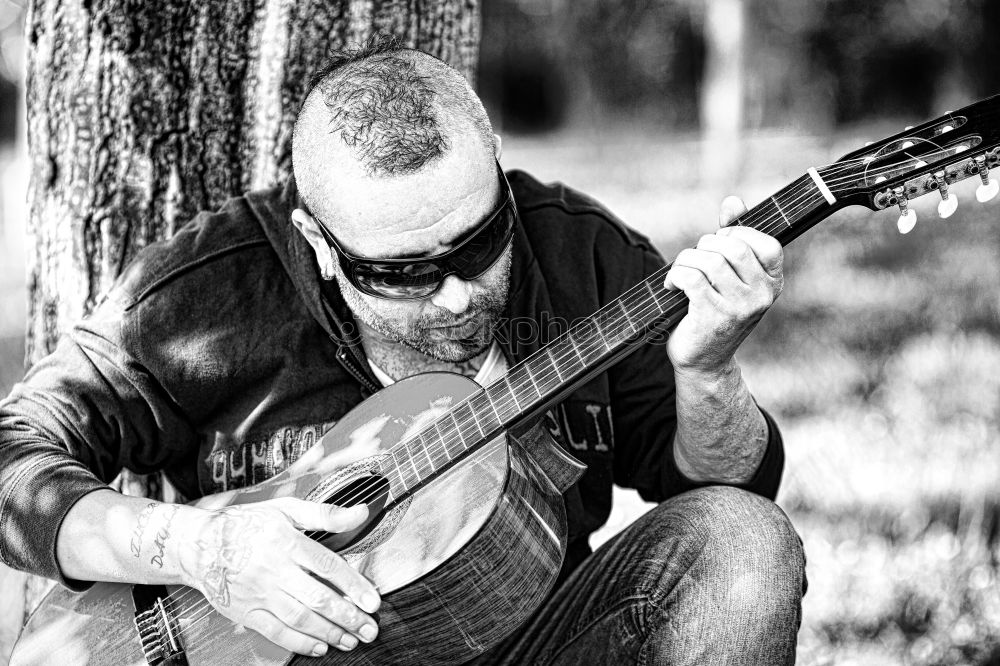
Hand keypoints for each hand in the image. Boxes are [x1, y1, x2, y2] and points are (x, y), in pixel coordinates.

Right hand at [177, 498, 378, 656]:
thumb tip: (360, 513)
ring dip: (330, 632)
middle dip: (348, 617)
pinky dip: (300, 643)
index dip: (353, 586)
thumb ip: (325, 514)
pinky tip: (320, 646)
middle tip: (369, 628)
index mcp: (286, 542)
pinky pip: (276, 633)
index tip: (373, 601)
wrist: (199, 545)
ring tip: (352, 639)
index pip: (328, 566)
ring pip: (300, 619)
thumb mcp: (285, 509)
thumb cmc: (245, 524)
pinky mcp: (246, 612)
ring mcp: (259, 594)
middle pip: (317, 598)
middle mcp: (273, 570)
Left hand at [662, 196, 782, 373]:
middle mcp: (761, 296)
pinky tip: (672, 287)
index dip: (738, 234)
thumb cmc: (715, 312)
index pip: (766, 243)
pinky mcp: (713, 317)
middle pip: (731, 246)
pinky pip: (691, 278)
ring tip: (680, 275)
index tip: (719, 244)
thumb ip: (733, 237)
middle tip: (693, 261)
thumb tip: (733, 201)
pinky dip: (675, 277)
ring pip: (708, 260)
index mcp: (772, 283)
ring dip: (686, 261)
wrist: (704, 362)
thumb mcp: (730, 276)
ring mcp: (739, 308)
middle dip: (704, 246)